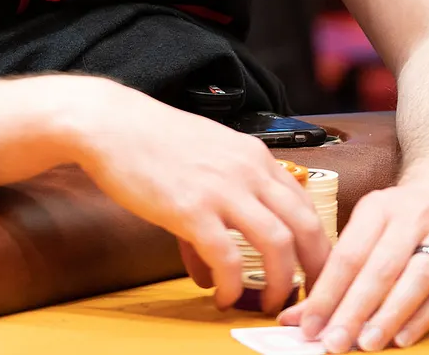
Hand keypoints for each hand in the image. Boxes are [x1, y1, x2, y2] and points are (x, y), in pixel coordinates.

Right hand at [63, 81, 329, 315]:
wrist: (111, 124)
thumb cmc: (152, 141)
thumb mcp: (203, 163)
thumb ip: (218, 211)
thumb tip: (212, 268)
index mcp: (255, 157)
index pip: (306, 204)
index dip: (317, 245)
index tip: (311, 272)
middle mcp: (249, 171)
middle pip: (306, 226)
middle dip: (316, 270)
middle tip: (310, 297)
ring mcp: (222, 190)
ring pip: (277, 244)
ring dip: (280, 283)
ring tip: (269, 303)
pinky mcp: (191, 210)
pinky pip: (227, 258)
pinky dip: (232, 285)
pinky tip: (222, 296)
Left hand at [277, 172, 428, 351]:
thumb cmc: (402, 214)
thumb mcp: (369, 223)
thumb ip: (337, 268)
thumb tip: (299, 315)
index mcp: (378, 207)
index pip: (348, 254)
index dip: (327, 293)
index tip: (308, 325)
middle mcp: (412, 218)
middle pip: (380, 269)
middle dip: (354, 310)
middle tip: (333, 342)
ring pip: (415, 281)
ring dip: (388, 316)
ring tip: (366, 344)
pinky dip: (422, 318)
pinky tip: (401, 339)